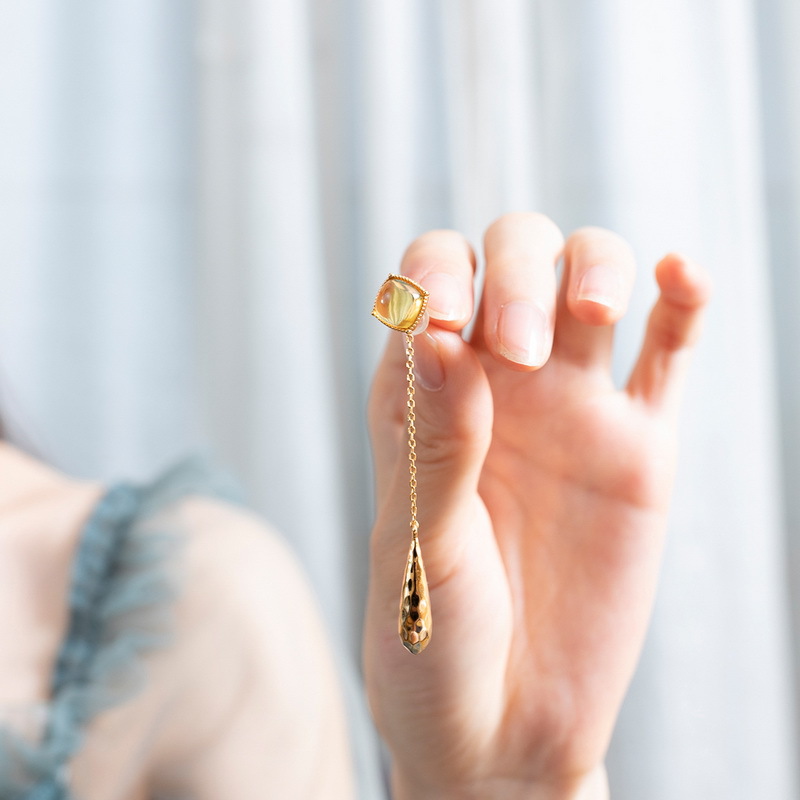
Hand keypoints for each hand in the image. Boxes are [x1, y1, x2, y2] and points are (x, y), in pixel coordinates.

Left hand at [363, 214, 709, 798]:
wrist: (505, 723)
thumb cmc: (433, 638)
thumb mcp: (417, 544)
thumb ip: (433, 442)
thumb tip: (436, 333)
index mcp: (422, 394)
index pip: (428, 278)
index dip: (437, 276)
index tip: (444, 327)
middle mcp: (494, 383)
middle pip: (514, 259)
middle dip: (520, 274)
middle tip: (522, 353)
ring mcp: (569, 406)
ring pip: (589, 279)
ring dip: (591, 265)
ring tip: (593, 312)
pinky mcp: (636, 445)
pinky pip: (668, 352)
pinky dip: (681, 302)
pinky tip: (680, 275)